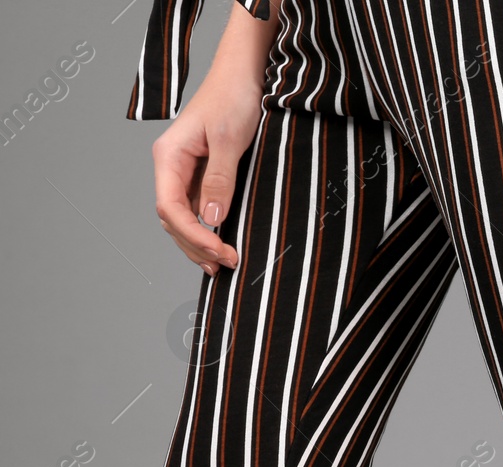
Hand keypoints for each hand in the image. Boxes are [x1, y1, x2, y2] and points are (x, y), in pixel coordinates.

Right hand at [151, 76, 263, 274]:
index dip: (192, 236)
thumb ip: (220, 180)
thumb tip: (210, 219)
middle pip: (172, 218)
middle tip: (225, 264)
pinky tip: (221, 242)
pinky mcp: (202, 174)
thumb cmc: (234, 99)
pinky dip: (207, 228)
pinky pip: (197, 208)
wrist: (243, 77)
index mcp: (169, 156)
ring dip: (199, 242)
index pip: (170, 208)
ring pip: (182, 217)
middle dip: (195, 245)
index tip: (218, 252)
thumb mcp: (231, 140)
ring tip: (221, 263)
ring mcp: (185, 171)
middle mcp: (171, 166)